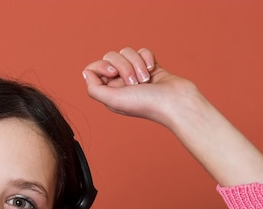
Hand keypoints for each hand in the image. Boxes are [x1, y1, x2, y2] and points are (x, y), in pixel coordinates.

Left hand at [82, 47, 200, 126]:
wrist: (176, 102)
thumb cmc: (146, 104)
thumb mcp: (113, 100)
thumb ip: (95, 89)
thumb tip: (86, 72)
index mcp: (109, 92)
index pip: (94, 69)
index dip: (102, 66)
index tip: (113, 73)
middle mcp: (120, 82)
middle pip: (110, 57)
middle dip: (124, 65)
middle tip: (135, 82)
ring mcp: (135, 73)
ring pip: (127, 52)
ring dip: (137, 63)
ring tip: (146, 79)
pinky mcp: (150, 66)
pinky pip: (142, 51)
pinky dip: (147, 58)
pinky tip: (153, 70)